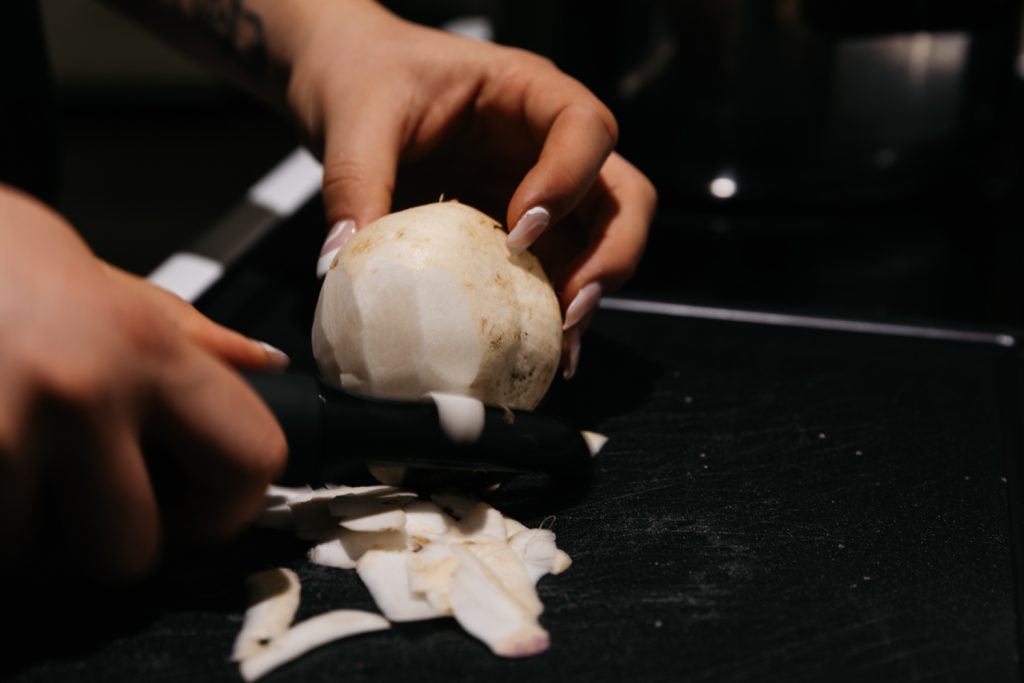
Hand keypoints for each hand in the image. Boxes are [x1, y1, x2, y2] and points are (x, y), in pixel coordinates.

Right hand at [0, 187, 286, 579]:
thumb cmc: (3, 260)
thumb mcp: (112, 287)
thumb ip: (193, 341)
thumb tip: (266, 364)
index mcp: (148, 349)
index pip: (250, 458)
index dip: (234, 504)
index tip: (207, 507)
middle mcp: (85, 394)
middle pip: (134, 549)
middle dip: (110, 540)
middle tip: (93, 499)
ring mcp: (4, 434)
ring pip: (39, 558)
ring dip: (31, 531)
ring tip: (22, 464)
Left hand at [277, 0, 655, 375]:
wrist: (347, 81)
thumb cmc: (366, 75)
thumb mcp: (357, 120)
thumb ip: (355, 183)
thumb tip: (341, 264)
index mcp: (525, 91)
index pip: (585, 128)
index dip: (569, 182)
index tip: (521, 231)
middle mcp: (548, 143)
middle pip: (624, 196)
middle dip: (610, 255)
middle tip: (569, 307)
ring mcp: (541, 190)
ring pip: (602, 241)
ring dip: (588, 294)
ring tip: (558, 344)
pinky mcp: (520, 231)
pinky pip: (557, 270)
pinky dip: (554, 311)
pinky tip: (535, 347)